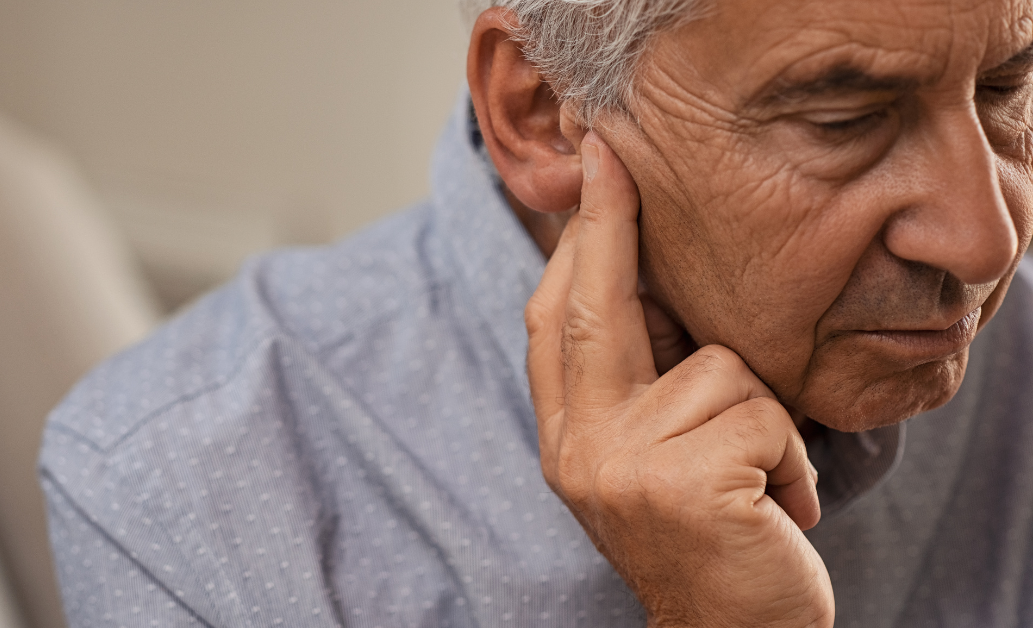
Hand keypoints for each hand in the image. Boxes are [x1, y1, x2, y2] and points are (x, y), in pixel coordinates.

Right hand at [525, 132, 832, 626]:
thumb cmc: (707, 534)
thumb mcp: (650, 453)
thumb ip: (637, 379)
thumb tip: (643, 270)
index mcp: (566, 434)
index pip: (557, 319)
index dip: (575, 241)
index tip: (592, 168)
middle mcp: (578, 447)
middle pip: (593, 308)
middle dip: (608, 221)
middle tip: (609, 149)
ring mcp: (623, 467)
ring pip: (718, 369)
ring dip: (763, 418)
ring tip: (758, 480)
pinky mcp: (684, 487)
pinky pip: (765, 420)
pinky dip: (793, 462)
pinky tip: (779, 510)